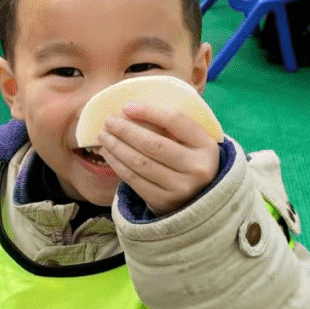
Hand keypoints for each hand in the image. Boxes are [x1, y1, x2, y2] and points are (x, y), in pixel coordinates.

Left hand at [98, 102, 219, 215]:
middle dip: (126, 131)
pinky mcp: (163, 202)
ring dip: (117, 147)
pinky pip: (134, 180)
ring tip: (103, 136)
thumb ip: (174, 126)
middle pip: (154, 144)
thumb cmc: (189, 160)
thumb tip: (132, 109)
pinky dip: (117, 164)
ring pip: (140, 163)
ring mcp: (180, 188)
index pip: (176, 121)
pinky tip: (108, 153)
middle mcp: (197, 168)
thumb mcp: (193, 142)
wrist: (198, 199)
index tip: (126, 106)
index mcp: (206, 145)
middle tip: (108, 121)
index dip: (149, 112)